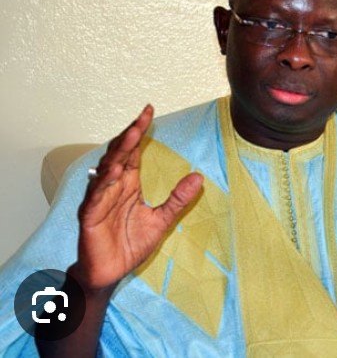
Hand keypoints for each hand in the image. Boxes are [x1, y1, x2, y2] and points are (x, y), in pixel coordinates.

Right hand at [71, 105, 202, 291]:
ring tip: (132, 134)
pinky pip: (96, 196)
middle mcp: (112, 187)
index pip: (133, 152)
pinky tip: (115, 170)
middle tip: (143, 116)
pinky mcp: (89, 216)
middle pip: (119, 153)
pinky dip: (104, 182)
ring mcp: (99, 199)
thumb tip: (198, 177)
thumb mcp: (162, 221)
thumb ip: (178, 199)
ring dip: (119, 151)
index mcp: (127, 185)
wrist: (110, 273)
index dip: (140, 131)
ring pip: (106, 169)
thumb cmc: (130, 245)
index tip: (150, 112)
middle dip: (130, 134)